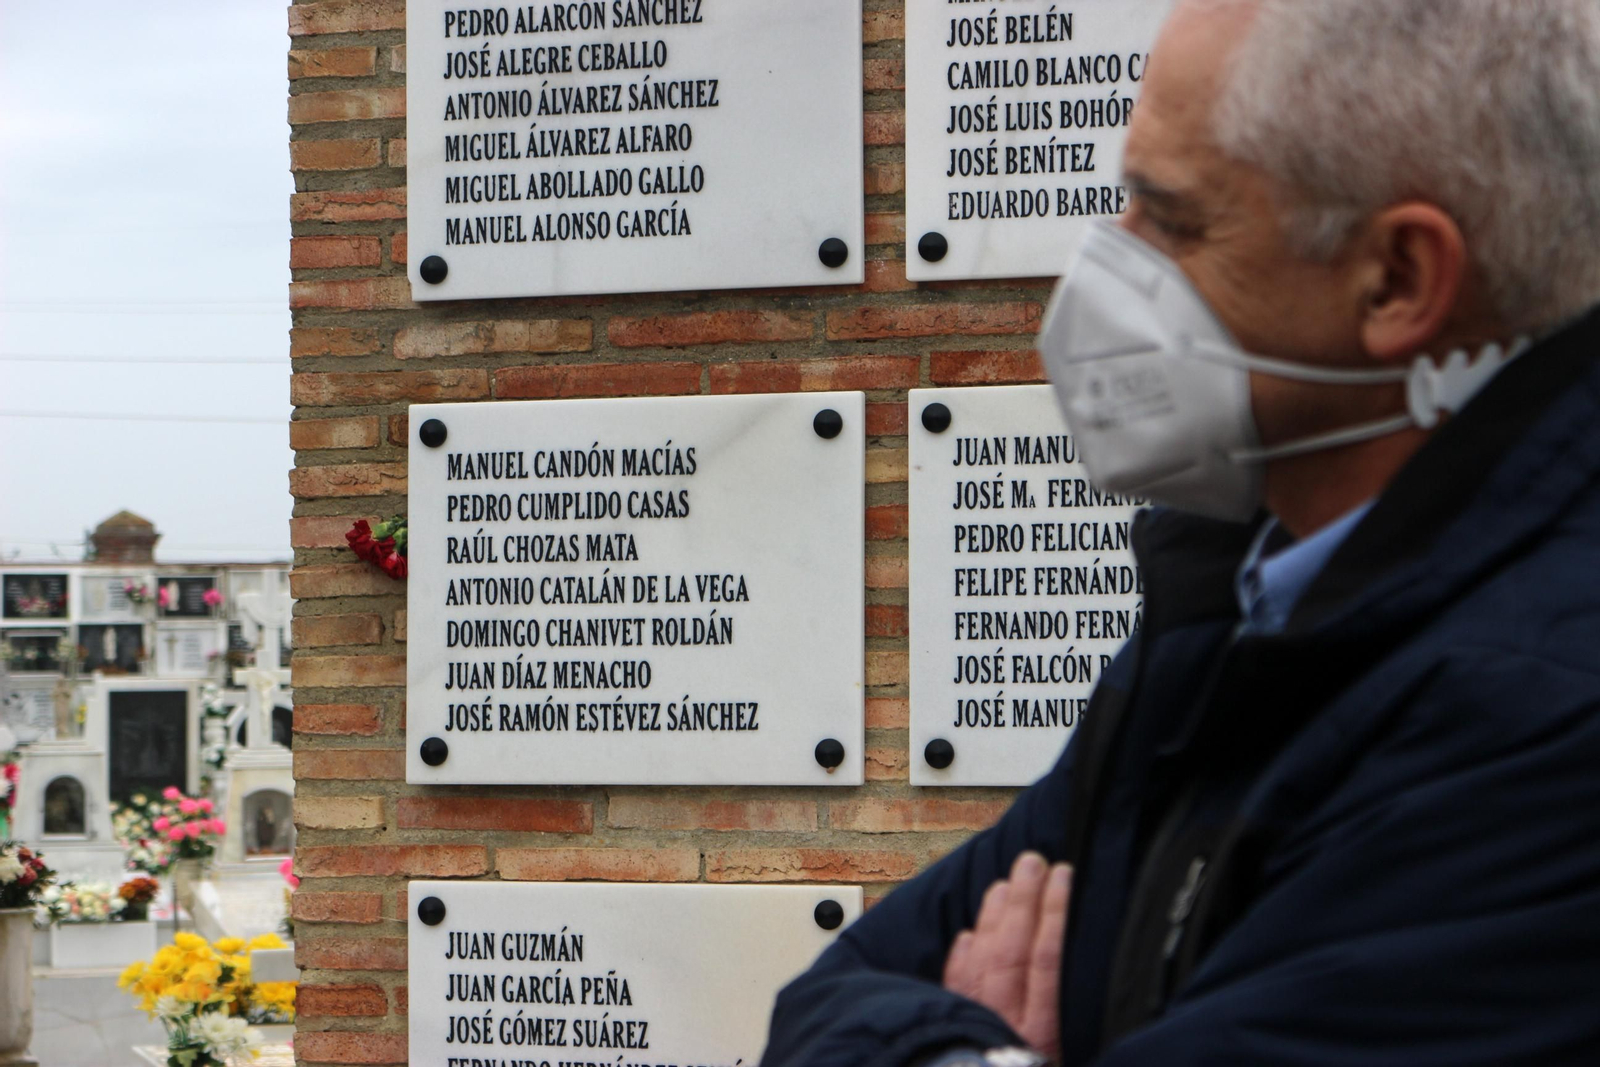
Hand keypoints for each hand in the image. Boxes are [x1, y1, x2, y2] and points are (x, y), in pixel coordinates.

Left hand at [942, 852, 1072, 1058]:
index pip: (1048, 958)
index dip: (1055, 912)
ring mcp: (977, 1024)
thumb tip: (1071, 946)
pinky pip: (955, 987)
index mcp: (1043, 1032)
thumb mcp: (1074, 1051)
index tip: (1063, 875)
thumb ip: (1071, 1006)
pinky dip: (961, 958)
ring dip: (993, 918)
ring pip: (982, 961)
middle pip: (1012, 951)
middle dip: (1023, 901)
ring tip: (1005, 884)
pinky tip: (968, 934)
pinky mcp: (955, 1028)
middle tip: (1032, 861)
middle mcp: (1006, 1024)